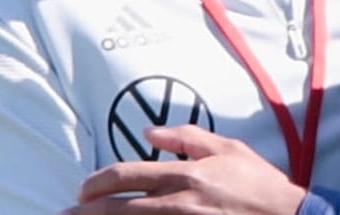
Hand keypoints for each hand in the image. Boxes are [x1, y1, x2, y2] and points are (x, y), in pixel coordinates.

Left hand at [61, 125, 305, 214]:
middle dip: (85, 213)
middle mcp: (177, 203)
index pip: (126, 176)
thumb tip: (151, 133)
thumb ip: (187, 138)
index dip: (96, 184)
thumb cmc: (258, 183)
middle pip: (116, 210)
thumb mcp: (228, 148)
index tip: (81, 191)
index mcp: (184, 174)